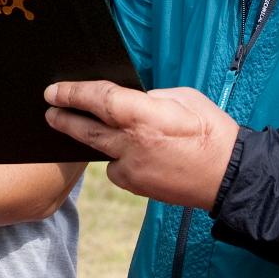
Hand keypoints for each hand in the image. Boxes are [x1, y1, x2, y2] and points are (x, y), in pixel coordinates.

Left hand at [44, 81, 238, 210]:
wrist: (229, 176)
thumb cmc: (210, 130)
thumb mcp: (182, 98)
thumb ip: (149, 98)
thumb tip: (130, 100)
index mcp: (143, 116)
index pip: (98, 99)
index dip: (72, 93)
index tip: (53, 91)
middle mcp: (131, 144)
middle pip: (85, 129)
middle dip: (63, 119)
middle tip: (49, 111)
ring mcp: (132, 169)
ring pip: (100, 151)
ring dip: (95, 139)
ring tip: (91, 127)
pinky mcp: (136, 186)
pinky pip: (116, 168)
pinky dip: (118, 158)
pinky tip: (135, 152)